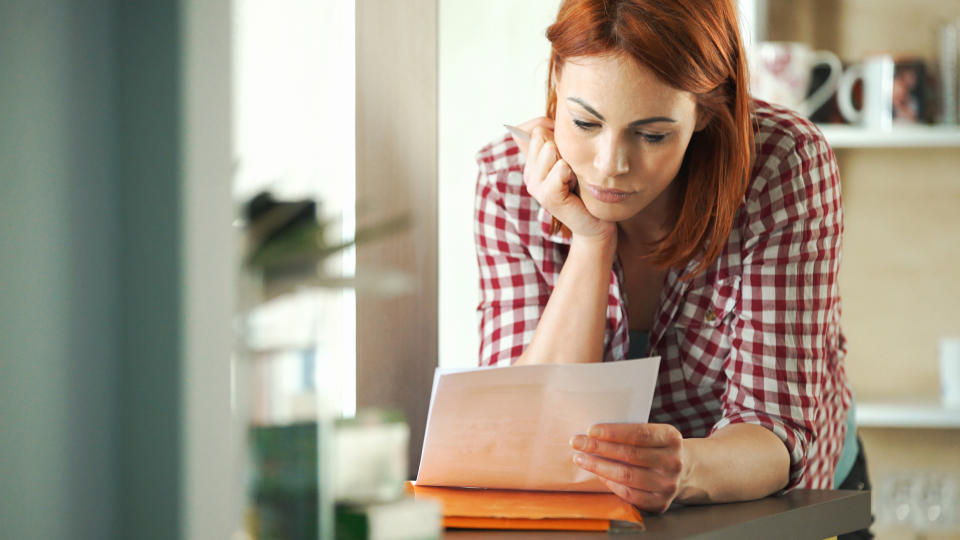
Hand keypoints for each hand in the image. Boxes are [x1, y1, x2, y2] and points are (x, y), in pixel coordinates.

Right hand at [509, 117, 615, 241]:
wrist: (596, 222)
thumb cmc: (587, 188)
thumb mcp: (572, 157)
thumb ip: (556, 138)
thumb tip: (543, 120)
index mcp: (533, 161)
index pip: (533, 128)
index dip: (553, 129)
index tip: (568, 145)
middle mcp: (529, 172)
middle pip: (540, 136)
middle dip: (563, 145)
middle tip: (573, 168)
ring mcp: (535, 185)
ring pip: (549, 149)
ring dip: (569, 160)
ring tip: (575, 177)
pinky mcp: (547, 197)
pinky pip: (559, 169)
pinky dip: (571, 173)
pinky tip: (575, 185)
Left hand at [570, 423, 684, 513]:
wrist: (682, 471)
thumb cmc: (656, 447)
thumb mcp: (653, 433)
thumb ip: (630, 432)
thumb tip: (592, 433)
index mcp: (672, 438)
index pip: (640, 434)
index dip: (613, 433)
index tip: (590, 430)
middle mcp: (673, 462)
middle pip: (630, 455)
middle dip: (599, 448)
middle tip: (577, 442)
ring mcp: (668, 485)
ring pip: (626, 476)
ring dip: (598, 466)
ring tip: (580, 458)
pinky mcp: (659, 503)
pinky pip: (628, 494)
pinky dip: (610, 483)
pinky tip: (598, 474)